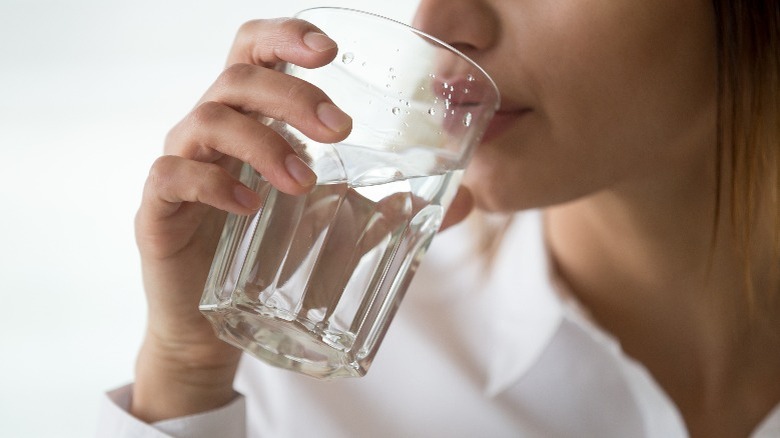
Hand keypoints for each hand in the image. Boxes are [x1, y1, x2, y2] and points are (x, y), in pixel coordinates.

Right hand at [131, 17, 350, 421]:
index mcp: (249, 118)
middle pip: (238, 78)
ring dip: (263, 143)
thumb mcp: (333, 224)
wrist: (209, 323)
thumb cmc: (267, 258)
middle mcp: (211, 131)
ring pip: (208, 119)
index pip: (255, 50)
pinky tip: (250, 205)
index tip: (331, 51)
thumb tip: (459, 203)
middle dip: (293, 96)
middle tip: (338, 130)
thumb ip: (387, 207)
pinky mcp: (158, 209)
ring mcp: (181, 165)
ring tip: (303, 181)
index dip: (287, 36)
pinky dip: (213, 182)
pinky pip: (173, 175)